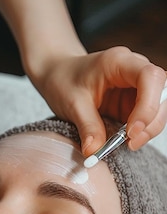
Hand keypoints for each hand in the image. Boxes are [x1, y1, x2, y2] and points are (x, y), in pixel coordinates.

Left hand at [34, 47, 166, 155]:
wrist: (58, 75)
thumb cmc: (63, 80)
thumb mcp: (71, 104)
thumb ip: (86, 126)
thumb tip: (94, 151)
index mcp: (119, 62)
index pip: (150, 77)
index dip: (148, 105)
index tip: (132, 131)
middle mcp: (134, 70)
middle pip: (161, 94)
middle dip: (151, 122)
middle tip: (131, 143)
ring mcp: (136, 87)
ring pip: (159, 108)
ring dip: (148, 129)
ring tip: (127, 144)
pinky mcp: (134, 102)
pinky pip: (146, 118)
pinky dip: (140, 132)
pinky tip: (125, 140)